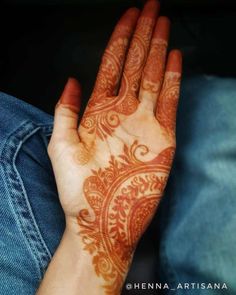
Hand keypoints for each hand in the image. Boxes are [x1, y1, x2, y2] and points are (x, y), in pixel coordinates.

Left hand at [48, 0, 181, 292]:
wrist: (100, 219)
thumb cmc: (77, 187)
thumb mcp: (61, 145)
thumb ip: (66, 111)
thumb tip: (72, 79)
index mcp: (98, 111)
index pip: (111, 65)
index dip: (119, 39)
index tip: (128, 15)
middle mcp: (122, 112)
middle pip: (134, 64)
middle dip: (142, 35)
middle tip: (151, 7)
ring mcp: (143, 123)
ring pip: (152, 77)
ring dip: (158, 50)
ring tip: (163, 23)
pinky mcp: (162, 138)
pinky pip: (168, 102)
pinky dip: (172, 80)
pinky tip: (174, 58)